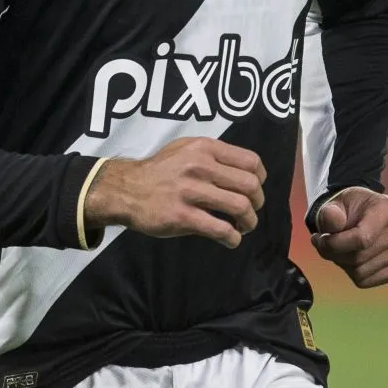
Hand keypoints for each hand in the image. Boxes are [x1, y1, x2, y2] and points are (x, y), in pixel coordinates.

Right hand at [83, 137, 265, 248]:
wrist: (127, 189)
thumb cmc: (160, 170)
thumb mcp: (185, 148)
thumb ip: (212, 154)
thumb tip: (244, 169)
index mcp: (204, 148)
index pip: (250, 161)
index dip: (260, 178)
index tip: (255, 189)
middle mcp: (200, 166)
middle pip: (249, 185)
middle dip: (257, 202)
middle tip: (250, 211)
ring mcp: (191, 192)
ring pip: (239, 207)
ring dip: (249, 222)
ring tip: (243, 226)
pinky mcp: (182, 217)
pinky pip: (220, 229)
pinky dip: (232, 238)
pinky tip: (231, 239)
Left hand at [311, 187, 387, 287]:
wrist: (359, 214)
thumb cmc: (345, 209)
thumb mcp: (333, 204)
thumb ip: (329, 213)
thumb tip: (331, 220)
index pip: (361, 239)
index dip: (334, 244)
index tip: (317, 238)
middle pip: (359, 258)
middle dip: (334, 253)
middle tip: (323, 242)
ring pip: (361, 272)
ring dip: (342, 263)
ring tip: (339, 247)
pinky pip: (367, 281)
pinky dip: (352, 272)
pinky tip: (350, 256)